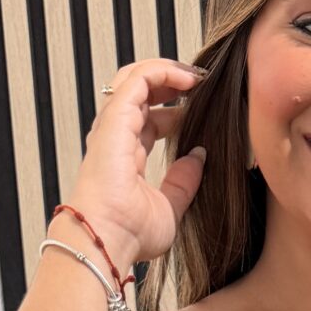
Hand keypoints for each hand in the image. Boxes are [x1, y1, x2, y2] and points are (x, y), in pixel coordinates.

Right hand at [56, 56, 208, 277]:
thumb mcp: (170, 208)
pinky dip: (164, 72)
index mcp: (125, 156)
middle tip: (201, 85)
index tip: (202, 109)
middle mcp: (116, 136)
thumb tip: (198, 157)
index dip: (175, 110)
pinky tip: (189, 79)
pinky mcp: (116, 118)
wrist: (108, 239)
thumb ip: (183, 183)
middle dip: (171, 83)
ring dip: (168, 72)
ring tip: (197, 77)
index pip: (148, 119)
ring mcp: (113, 125)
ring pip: (136, 79)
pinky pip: (139, 80)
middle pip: (140, 93)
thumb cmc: (130, 234)